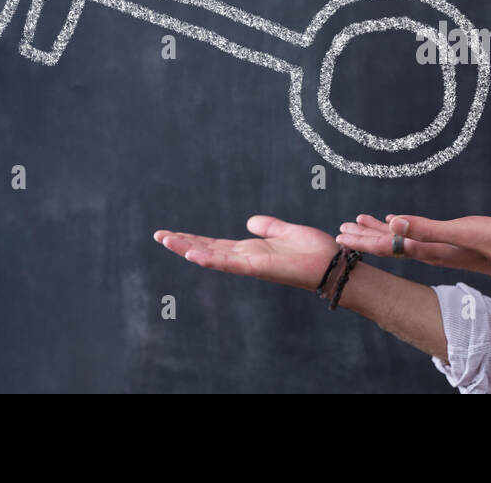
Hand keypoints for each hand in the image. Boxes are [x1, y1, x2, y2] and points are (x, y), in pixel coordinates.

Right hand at [154, 215, 340, 291]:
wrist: (332, 264)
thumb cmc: (314, 251)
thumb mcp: (286, 231)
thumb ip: (268, 227)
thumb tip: (249, 221)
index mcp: (250, 250)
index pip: (214, 245)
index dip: (192, 239)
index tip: (171, 233)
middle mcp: (245, 258)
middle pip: (206, 250)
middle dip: (182, 243)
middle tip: (158, 235)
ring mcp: (249, 264)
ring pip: (212, 256)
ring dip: (188, 249)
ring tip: (166, 240)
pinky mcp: (258, 268)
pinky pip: (230, 263)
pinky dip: (211, 259)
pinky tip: (193, 254)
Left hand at [337, 213, 490, 281]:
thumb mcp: (458, 231)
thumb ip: (426, 229)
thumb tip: (394, 223)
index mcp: (425, 250)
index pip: (386, 246)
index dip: (363, 242)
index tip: (341, 237)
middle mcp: (426, 251)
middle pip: (387, 245)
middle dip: (363, 238)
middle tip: (340, 231)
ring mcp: (435, 248)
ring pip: (399, 241)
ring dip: (377, 233)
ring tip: (358, 224)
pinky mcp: (444, 243)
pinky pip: (414, 237)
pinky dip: (400, 230)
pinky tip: (394, 223)